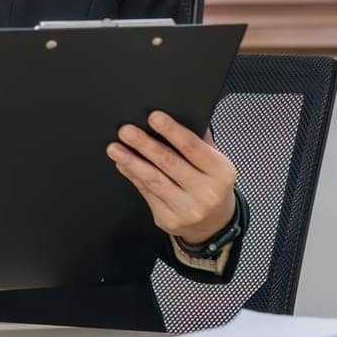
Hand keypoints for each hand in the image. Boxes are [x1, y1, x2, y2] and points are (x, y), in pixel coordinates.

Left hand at [108, 110, 237, 243]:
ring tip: (115, 148)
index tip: (154, 117)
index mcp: (220, 172)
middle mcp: (206, 193)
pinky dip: (132, 176)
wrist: (214, 222)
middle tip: (126, 131)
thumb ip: (199, 140)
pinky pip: (146, 193)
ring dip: (131, 161)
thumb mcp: (215, 161)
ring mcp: (187, 209)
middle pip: (169, 163)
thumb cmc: (211, 183)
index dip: (171, 131)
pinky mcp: (169, 220)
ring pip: (153, 180)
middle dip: (144, 145)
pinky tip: (123, 164)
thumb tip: (176, 113)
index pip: (192, 147)